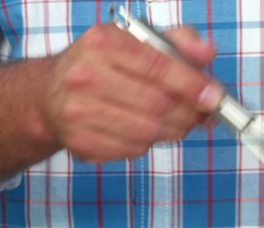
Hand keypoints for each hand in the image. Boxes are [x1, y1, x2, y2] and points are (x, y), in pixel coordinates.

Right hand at [41, 23, 221, 162]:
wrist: (49, 95)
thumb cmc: (100, 66)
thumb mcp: (134, 42)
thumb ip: (175, 42)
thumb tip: (207, 52)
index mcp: (102, 43)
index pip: (158, 66)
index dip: (192, 84)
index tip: (214, 95)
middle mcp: (85, 76)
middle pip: (157, 104)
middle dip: (188, 113)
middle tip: (200, 114)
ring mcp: (78, 112)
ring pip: (147, 131)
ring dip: (171, 131)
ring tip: (176, 123)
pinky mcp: (79, 142)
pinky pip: (131, 150)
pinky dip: (147, 144)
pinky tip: (143, 131)